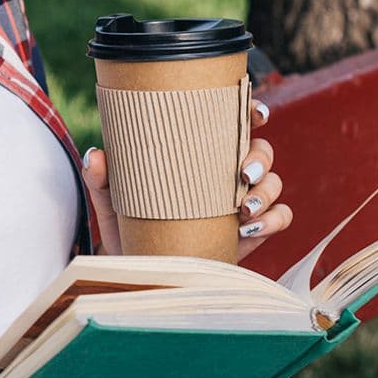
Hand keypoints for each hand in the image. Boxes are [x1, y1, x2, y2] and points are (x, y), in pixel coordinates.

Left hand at [80, 99, 288, 259]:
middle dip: (260, 158)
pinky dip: (274, 219)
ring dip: (267, 191)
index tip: (254, 112)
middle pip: (261, 150)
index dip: (250, 111)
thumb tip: (97, 156)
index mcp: (198, 154)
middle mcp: (225, 173)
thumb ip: (102, 177)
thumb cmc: (127, 222)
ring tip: (244, 209)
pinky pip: (280, 218)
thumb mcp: (112, 198)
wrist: (137, 265)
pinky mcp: (252, 232)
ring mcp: (242, 202)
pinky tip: (250, 229)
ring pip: (274, 182)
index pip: (231, 124)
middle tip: (242, 174)